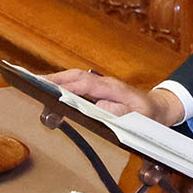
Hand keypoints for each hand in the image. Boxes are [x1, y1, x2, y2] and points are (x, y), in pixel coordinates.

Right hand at [43, 68, 180, 123]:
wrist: (159, 107)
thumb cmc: (149, 114)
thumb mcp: (141, 117)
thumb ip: (122, 113)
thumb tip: (101, 107)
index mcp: (115, 89)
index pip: (87, 84)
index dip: (67, 84)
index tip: (50, 86)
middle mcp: (106, 83)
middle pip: (77, 76)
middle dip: (55, 78)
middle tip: (32, 82)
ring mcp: (102, 84)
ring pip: (76, 77)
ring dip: (56, 79)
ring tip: (34, 84)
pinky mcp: (99, 88)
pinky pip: (79, 83)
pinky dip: (63, 83)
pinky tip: (49, 89)